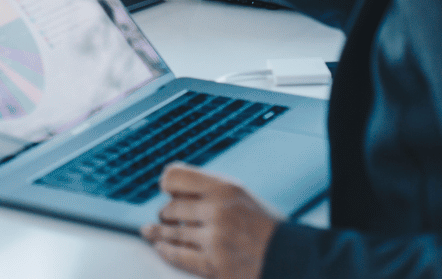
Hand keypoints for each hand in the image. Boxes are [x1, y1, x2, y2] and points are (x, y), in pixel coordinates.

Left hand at [142, 163, 280, 277]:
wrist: (289, 259)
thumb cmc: (264, 227)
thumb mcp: (240, 196)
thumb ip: (208, 190)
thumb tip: (170, 189)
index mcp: (225, 188)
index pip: (174, 176)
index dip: (168, 184)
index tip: (167, 190)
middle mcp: (217, 210)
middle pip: (170, 208)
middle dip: (167, 214)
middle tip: (166, 217)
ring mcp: (214, 240)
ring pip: (171, 233)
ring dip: (159, 233)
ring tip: (151, 231)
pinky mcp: (214, 266)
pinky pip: (178, 256)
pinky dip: (166, 251)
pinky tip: (161, 249)